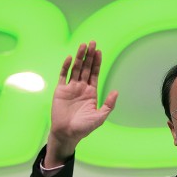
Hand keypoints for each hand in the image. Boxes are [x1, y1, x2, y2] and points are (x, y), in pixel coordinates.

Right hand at [45, 41, 117, 165]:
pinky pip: (63, 76)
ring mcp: (70, 88)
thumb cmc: (84, 128)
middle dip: (89, 56)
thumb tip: (116, 91)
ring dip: (78, 57)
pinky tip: (69, 58)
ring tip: (82, 46)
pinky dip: (65, 67)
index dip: (96, 62)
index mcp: (91, 92)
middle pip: (85, 68)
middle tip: (92, 42)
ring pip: (75, 69)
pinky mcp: (60, 91)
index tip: (99, 51)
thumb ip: (108, 104)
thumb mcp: (100, 117)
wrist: (67, 134)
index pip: (94, 73)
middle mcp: (81, 88)